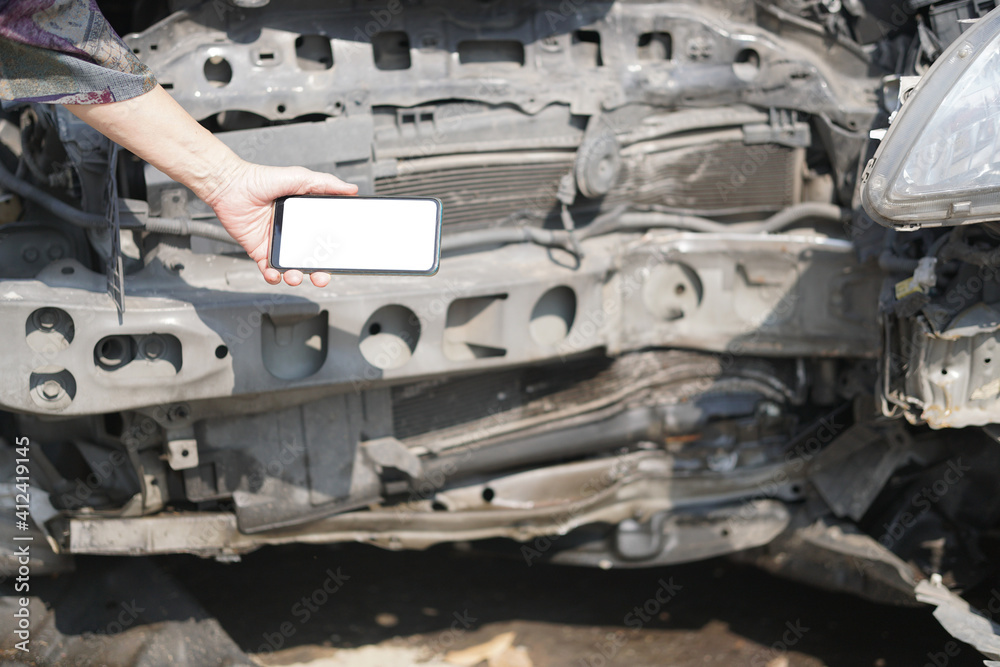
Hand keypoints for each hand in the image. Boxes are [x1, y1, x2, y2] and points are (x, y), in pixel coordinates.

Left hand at [205, 159, 357, 286]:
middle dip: (319, 273)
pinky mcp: (259, 251)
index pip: (324, 241)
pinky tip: (275, 274)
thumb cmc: (261, 179)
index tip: (339, 260)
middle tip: (321, 277)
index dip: (333, 253)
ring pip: (291, 268)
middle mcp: (292, 234)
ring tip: (295, 276)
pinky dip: (273, 276)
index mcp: (304, 220)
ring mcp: (276, 244)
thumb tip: (351, 189)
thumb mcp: (300, 178)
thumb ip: (326, 184)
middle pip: (311, 260)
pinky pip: (269, 270)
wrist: (230, 185)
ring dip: (296, 277)